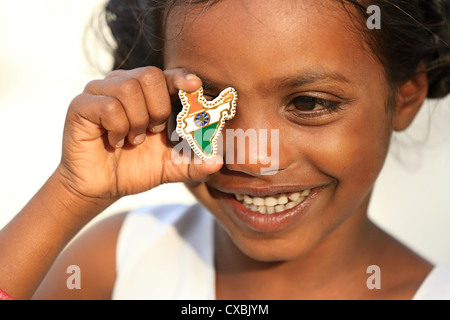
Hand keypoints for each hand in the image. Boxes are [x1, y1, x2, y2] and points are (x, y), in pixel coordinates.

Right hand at [57, 67, 221, 199]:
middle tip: (154, 131)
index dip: (182, 77)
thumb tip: (218, 162)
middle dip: (158, 108)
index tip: (195, 86)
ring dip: (137, 121)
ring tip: (134, 139)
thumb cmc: (135, 169)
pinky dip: (118, 127)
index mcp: (148, 95)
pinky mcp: (81, 105)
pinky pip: (108, 105)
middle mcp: (124, 85)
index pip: (167, 75)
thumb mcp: (170, 167)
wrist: (101, 187)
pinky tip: (116, 141)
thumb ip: (193, 164)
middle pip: (149, 75)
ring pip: (128, 88)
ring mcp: (100, 92)